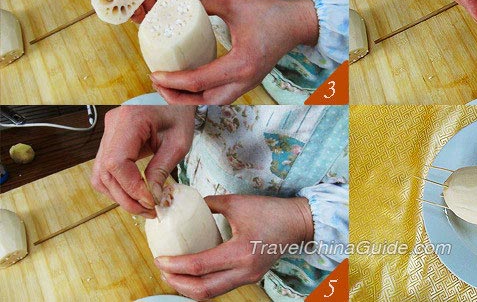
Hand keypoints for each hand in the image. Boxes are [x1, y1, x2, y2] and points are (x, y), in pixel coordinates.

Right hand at [91, 106, 195, 216]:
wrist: (175, 97)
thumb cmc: (180, 113)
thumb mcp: (179, 141)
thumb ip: (162, 169)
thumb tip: (152, 198)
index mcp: (129, 120)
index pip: (117, 163)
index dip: (130, 187)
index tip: (150, 202)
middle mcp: (112, 124)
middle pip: (105, 172)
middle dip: (126, 197)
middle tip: (149, 211)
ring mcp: (108, 130)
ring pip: (100, 174)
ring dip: (119, 194)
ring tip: (143, 205)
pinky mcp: (111, 138)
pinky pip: (105, 168)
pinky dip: (118, 184)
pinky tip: (136, 192)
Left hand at [150, 0, 318, 103]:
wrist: (297, 24)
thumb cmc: (269, 13)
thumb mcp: (233, 4)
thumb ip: (205, 5)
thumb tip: (182, 6)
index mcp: (239, 63)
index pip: (198, 81)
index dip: (172, 80)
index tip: (154, 73)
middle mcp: (244, 80)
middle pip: (203, 99)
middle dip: (176, 96)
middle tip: (157, 83)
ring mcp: (248, 84)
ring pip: (213, 102)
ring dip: (189, 98)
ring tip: (170, 86)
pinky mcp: (249, 82)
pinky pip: (222, 95)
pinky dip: (203, 93)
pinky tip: (191, 83)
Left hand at [156, 194, 313, 299]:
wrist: (298, 223)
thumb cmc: (271, 211)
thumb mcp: (237, 202)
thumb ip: (210, 204)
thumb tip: (188, 205)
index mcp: (240, 252)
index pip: (200, 266)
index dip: (176, 265)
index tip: (159, 258)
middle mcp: (244, 271)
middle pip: (202, 291)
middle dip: (177, 284)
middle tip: (162, 270)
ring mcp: (248, 278)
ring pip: (211, 294)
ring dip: (188, 288)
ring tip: (173, 274)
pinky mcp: (250, 278)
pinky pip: (221, 288)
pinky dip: (203, 285)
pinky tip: (193, 274)